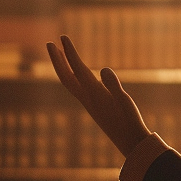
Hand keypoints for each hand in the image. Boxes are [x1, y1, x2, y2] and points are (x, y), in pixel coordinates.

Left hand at [47, 35, 149, 156]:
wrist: (130, 143)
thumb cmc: (130, 121)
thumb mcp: (125, 101)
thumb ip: (114, 85)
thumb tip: (105, 68)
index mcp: (93, 94)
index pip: (78, 69)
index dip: (70, 52)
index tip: (63, 37)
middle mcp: (87, 98)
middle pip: (66, 76)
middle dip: (57, 59)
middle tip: (50, 43)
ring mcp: (89, 103)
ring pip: (70, 82)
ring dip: (63, 67)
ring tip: (60, 54)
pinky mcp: (94, 106)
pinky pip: (78, 87)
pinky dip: (73, 76)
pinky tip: (79, 73)